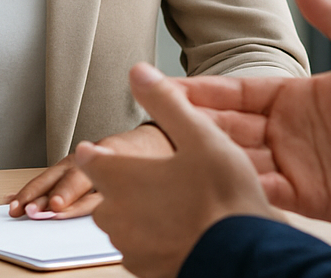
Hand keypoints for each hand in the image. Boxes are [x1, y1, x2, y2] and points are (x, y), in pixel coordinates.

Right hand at [8, 124, 173, 218]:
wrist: (156, 138)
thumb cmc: (155, 159)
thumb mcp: (146, 172)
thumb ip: (120, 192)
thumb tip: (101, 213)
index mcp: (111, 153)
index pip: (85, 178)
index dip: (69, 194)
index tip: (54, 207)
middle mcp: (93, 153)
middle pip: (63, 177)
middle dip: (42, 194)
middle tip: (26, 210)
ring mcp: (82, 157)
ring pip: (53, 175)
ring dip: (33, 192)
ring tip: (15, 207)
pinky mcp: (75, 164)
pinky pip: (52, 176)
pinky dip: (34, 187)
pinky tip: (18, 196)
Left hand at [77, 63, 277, 277]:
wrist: (240, 254)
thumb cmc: (221, 198)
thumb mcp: (199, 135)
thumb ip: (165, 101)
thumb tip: (140, 72)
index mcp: (121, 178)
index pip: (90, 159)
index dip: (100, 152)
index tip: (107, 151)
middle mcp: (116, 215)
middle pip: (105, 194)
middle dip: (123, 184)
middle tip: (154, 175)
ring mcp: (130, 246)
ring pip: (123, 222)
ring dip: (139, 212)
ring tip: (173, 202)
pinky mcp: (147, 269)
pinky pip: (141, 247)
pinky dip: (154, 236)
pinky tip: (181, 228)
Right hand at [175, 0, 330, 225]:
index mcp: (291, 96)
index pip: (234, 90)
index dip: (198, 88)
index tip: (159, 82)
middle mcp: (283, 130)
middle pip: (224, 125)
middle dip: (187, 121)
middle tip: (147, 117)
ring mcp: (289, 164)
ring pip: (234, 158)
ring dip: (205, 155)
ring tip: (168, 154)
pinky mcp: (302, 196)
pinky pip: (261, 191)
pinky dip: (237, 186)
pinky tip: (212, 183)